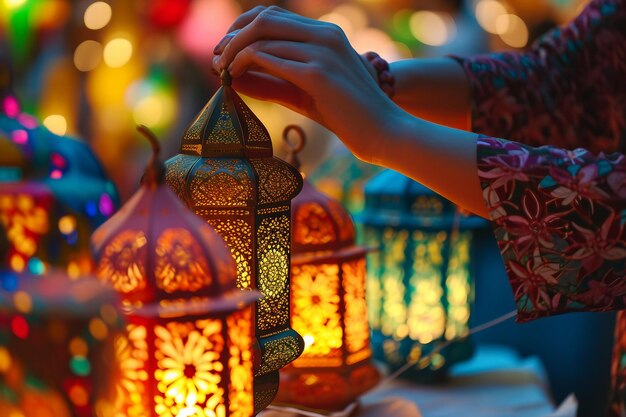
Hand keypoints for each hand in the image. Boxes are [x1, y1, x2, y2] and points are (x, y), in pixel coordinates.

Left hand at [212, 5, 399, 161]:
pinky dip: (244, 63)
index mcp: (325, 34)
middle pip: (264, 18)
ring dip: (232, 51)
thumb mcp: (303, 94)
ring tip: (220, 70)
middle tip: (215, 58)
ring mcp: (322, 50)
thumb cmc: (346, 115)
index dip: (243, 28)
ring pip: (262, 35)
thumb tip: (232, 77)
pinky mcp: (318, 72)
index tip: (225, 50)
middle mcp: (324, 34)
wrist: (384, 131)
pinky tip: (234, 77)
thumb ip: (271, 82)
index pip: (273, 15)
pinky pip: (269, 57)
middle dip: (232, 35)